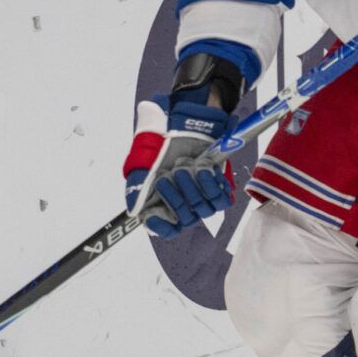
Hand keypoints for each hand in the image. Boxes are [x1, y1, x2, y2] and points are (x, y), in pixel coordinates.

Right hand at [123, 99, 234, 237]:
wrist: (180, 127)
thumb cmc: (160, 147)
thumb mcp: (141, 166)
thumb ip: (136, 190)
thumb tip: (136, 212)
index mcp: (161, 205)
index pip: (165, 229)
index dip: (161, 226)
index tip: (153, 214)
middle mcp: (183, 206)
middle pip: (186, 219)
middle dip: (176, 197)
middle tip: (168, 176)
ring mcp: (201, 198)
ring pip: (203, 209)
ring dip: (192, 187)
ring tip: (184, 167)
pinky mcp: (217, 188)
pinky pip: (221, 200)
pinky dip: (212, 184)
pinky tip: (202, 168)